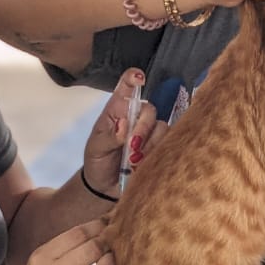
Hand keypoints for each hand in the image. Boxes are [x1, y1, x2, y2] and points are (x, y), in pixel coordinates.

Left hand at [82, 68, 160, 196]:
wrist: (104, 187)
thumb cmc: (97, 161)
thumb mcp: (96, 148)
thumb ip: (109, 137)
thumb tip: (124, 126)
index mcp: (117, 111)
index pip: (127, 88)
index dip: (132, 79)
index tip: (138, 78)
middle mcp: (136, 118)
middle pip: (150, 109)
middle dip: (142, 127)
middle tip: (132, 145)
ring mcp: (149, 133)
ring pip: (161, 128)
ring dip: (148, 144)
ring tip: (133, 159)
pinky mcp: (160, 148)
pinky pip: (168, 144)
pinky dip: (156, 153)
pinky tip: (142, 163)